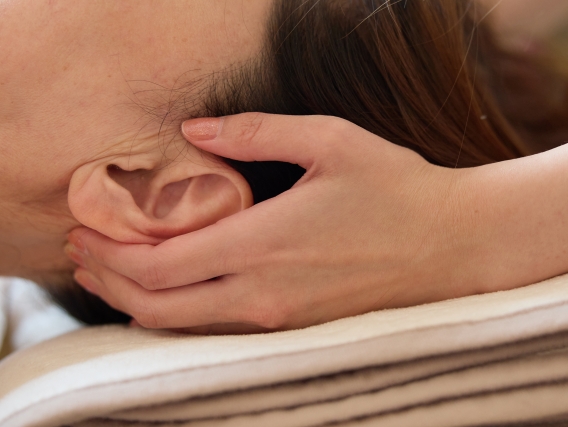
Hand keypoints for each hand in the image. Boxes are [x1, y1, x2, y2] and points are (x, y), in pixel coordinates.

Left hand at [66, 113, 472, 333]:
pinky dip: (176, 314)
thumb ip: (255, 132)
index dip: (112, 251)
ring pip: (182, 326)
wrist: (451, 246)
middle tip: (82, 253)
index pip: (160, 263)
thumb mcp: (330, 141)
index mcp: (264, 243)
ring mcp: (277, 319)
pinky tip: (167, 294)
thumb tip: (196, 130)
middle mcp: (262, 292)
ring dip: (135, 301)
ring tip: (110, 274)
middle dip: (108, 281)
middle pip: (156, 306)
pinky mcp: (292, 327)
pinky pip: (215, 330)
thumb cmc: (397, 190)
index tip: (86, 229)